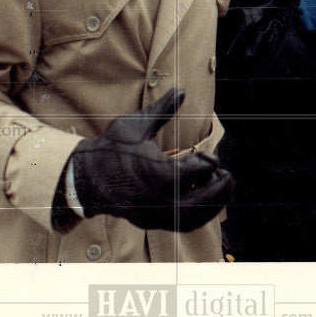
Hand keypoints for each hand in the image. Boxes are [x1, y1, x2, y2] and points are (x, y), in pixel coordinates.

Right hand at [69, 89, 233, 231]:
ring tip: (221, 188)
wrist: (85, 177)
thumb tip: (182, 90)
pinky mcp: (150, 222)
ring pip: (192, 218)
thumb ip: (162, 110)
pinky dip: (198, 215)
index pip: (194, 172)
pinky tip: (205, 201)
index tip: (211, 155)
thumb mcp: (136, 125)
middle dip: (218, 189)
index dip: (207, 163)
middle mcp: (155, 199)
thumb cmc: (111, 147)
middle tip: (229, 176)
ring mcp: (152, 214)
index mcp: (154, 172)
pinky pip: (181, 225)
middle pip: (199, 202)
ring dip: (211, 205)